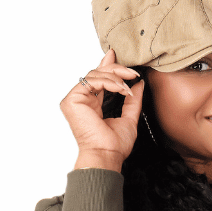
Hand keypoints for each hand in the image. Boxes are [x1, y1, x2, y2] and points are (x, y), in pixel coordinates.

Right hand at [60, 48, 143, 169]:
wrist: (106, 156)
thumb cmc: (114, 145)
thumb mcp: (129, 118)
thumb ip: (132, 100)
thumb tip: (139, 83)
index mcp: (92, 104)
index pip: (98, 79)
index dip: (106, 65)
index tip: (116, 55)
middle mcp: (82, 100)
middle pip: (97, 73)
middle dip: (116, 69)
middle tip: (133, 72)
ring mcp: (75, 99)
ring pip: (95, 74)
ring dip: (115, 78)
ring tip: (128, 88)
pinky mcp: (72, 99)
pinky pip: (92, 81)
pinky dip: (109, 82)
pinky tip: (121, 89)